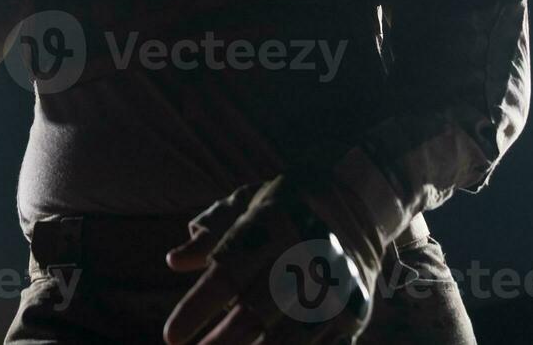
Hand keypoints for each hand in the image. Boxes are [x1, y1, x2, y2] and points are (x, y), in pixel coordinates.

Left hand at [164, 176, 373, 344]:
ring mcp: (332, 286)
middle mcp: (304, 255)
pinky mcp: (352, 311)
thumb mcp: (250, 201)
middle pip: (255, 311)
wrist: (361, 203)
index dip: (197, 308)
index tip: (172, 336)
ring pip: (288, 337)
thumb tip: (175, 261)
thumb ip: (213, 229)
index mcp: (273, 224)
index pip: (228, 273)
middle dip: (221, 341)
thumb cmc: (288, 204)